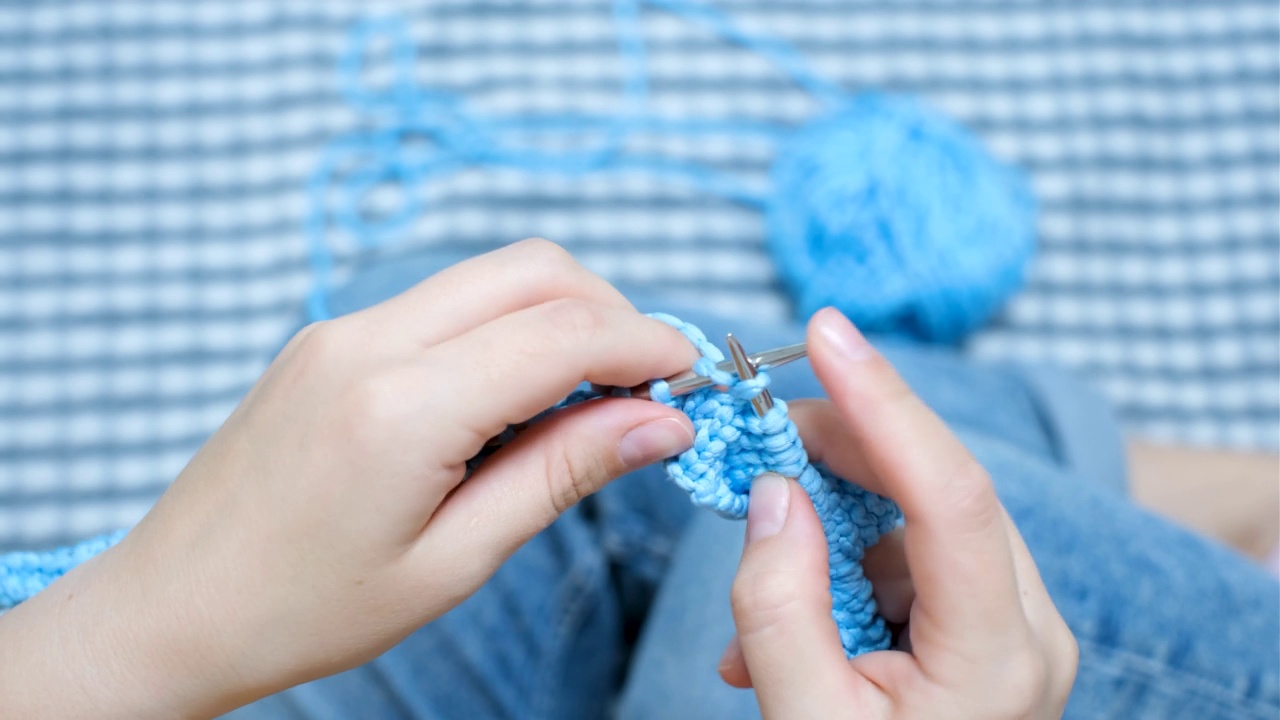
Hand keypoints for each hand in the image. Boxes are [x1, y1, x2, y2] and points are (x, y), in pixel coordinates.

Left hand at [0, 239, 697, 718]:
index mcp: (401, 405)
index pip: (562, 332)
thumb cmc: (306, 609)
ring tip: (589, 398)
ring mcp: (343, 330)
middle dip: (612, 313)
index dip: (646, 345)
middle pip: (534, 270)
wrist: (171, 609)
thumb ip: (563, 473)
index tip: (691, 382)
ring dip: (561, 314)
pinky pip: (445, 302)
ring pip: (491, 275)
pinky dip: (506, 327)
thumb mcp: (454, 560)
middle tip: (649, 388)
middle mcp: (369, 341)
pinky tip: (518, 395)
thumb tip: (662, 422)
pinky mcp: (331, 339)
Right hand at [718, 308, 1077, 718]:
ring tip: (762, 558)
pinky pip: (914, 556)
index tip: (824, 332)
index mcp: (998, 659)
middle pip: (941, 488)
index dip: (884, 402)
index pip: (951, 495)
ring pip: (924, 516)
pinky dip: (847, 558)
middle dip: (847, 443)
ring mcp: (1015, 630)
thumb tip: (775, 494)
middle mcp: (1028, 630)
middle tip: (762, 432)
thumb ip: (777, 607)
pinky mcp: (986, 629)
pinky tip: (791, 613)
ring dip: (837, 510)